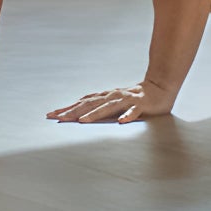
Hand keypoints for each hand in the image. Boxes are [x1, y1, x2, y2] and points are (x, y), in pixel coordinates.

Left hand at [46, 80, 174, 123]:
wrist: (160, 88)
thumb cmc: (134, 97)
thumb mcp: (113, 101)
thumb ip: (99, 104)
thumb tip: (80, 106)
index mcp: (105, 97)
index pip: (82, 103)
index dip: (67, 109)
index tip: (51, 115)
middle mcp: (112, 96)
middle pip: (90, 104)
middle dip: (73, 112)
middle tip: (58, 118)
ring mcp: (126, 100)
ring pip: (108, 107)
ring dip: (95, 114)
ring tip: (82, 122)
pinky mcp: (141, 104)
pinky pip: (134, 111)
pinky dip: (128, 116)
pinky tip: (122, 121)